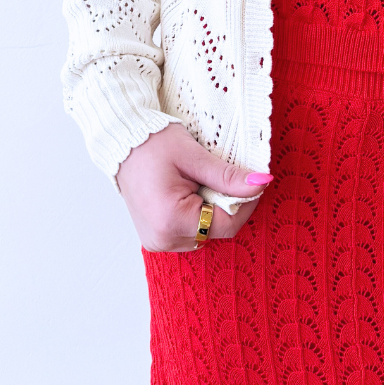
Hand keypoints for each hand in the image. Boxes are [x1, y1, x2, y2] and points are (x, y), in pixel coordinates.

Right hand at [115, 123, 272, 251]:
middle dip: (227, 205)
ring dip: (212, 211)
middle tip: (225, 177)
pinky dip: (198, 215)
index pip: (226, 224)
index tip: (255, 183)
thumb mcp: (195, 157)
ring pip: (205, 233)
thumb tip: (261, 184)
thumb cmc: (153, 144)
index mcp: (171, 220)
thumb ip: (228, 176)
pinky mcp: (156, 238)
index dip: (246, 204)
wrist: (122, 142)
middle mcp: (163, 239)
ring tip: (201, 183)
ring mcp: (157, 242)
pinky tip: (191, 193)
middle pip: (215, 230)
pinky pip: (190, 232)